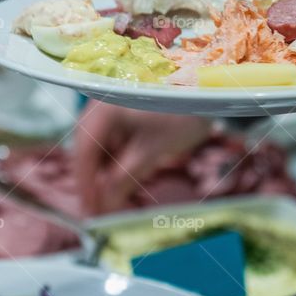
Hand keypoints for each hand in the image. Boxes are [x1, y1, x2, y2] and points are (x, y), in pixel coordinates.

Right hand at [73, 101, 212, 213]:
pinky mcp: (127, 106)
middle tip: (101, 210)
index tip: (90, 210)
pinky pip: (115, 136)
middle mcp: (103, 101)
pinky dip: (119, 157)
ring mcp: (114, 103)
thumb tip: (105, 206)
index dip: (86, 183)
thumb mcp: (152, 150)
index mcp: (103, 107)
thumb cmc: (182, 112)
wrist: (210, 84)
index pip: (84, 150)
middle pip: (90, 146)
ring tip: (115, 198)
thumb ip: (124, 178)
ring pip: (102, 143)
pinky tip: (125, 176)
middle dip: (96, 179)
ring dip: (108, 170)